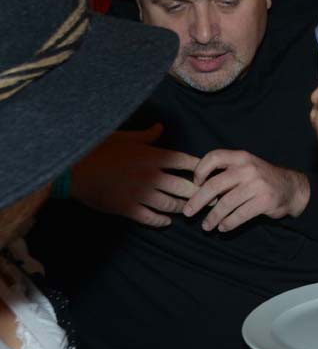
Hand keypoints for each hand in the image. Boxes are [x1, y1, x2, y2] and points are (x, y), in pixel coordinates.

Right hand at [70, 124, 201, 226]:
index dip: (200, 168)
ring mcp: (140, 193)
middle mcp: (151, 175)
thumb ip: (147, 135)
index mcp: (153, 156)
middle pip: (185, 186)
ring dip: (183, 208)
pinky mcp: (127, 208)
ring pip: (171, 204)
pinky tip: (167, 221)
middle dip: (200, 193)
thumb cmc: (100, 149)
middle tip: (210, 198)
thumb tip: (161, 126)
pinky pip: (151, 218)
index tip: (208, 173)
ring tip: (190, 210)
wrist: (74, 169)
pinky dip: (162, 221)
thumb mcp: (125, 137)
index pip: (186, 162)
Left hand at [182, 150, 310, 232]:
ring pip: (225, 204)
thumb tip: (196, 189)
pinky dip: (228, 223)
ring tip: (206, 226)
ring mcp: (257, 185)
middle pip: (214, 185)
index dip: (200, 170)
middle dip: (197, 201)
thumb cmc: (262, 179)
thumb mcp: (246, 167)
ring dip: (212, 218)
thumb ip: (226, 172)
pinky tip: (223, 227)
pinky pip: (239, 215)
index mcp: (241, 157)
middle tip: (188, 212)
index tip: (195, 184)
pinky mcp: (265, 201)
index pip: (214, 157)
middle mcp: (248, 168)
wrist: (292, 187)